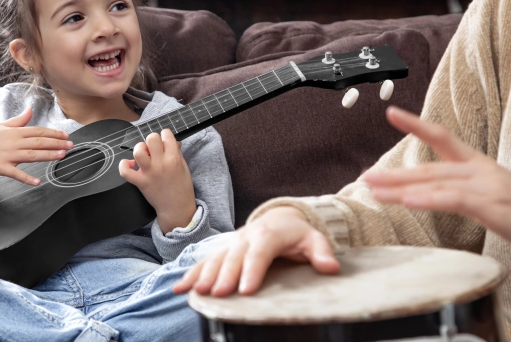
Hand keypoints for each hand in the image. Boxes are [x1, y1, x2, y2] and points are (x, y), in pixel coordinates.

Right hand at [0, 108, 71, 185]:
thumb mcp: (1, 125)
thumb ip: (18, 120)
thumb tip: (30, 111)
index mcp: (15, 132)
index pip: (38, 131)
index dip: (54, 133)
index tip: (66, 135)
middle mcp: (13, 142)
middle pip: (39, 142)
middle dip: (57, 143)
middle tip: (70, 146)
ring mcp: (7, 155)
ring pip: (31, 155)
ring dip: (48, 155)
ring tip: (61, 155)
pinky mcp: (0, 167)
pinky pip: (15, 173)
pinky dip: (26, 178)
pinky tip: (37, 181)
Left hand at [118, 128, 195, 233]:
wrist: (177, 208)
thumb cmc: (182, 188)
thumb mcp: (184, 167)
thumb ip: (177, 153)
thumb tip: (172, 141)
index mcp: (174, 158)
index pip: (166, 135)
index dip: (164, 135)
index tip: (164, 140)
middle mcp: (161, 164)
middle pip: (151, 139)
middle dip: (152, 140)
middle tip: (154, 148)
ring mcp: (149, 173)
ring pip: (138, 151)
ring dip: (140, 149)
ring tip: (143, 154)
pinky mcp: (140, 182)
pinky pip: (125, 171)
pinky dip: (124, 165)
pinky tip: (130, 164)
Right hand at [173, 206, 338, 296]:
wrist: (280, 217)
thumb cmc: (297, 233)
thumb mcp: (314, 239)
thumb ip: (322, 252)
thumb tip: (331, 267)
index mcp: (269, 233)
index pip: (260, 252)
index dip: (252, 270)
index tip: (247, 289)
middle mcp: (247, 236)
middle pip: (234, 257)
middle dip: (225, 275)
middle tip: (218, 293)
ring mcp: (233, 242)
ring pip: (216, 258)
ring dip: (205, 274)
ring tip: (198, 291)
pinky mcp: (223, 250)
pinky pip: (205, 261)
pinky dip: (191, 273)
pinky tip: (180, 288)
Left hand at [364, 106, 510, 257]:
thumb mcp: (493, 196)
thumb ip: (464, 190)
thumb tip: (435, 193)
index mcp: (479, 165)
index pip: (443, 137)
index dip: (417, 124)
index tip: (392, 112)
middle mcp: (479, 170)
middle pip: (428, 168)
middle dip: (394, 173)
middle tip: (365, 176)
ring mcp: (486, 186)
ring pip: (434, 183)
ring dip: (401, 187)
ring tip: (374, 189)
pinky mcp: (492, 205)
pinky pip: (453, 200)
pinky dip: (428, 199)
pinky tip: (407, 201)